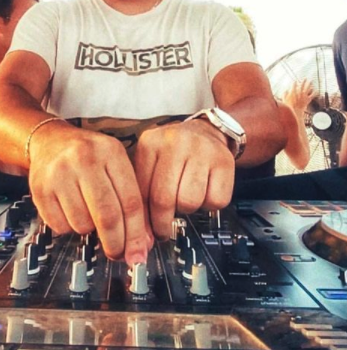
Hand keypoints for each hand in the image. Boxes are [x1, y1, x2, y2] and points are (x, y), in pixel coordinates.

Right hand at [28, 123, 148, 264]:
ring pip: (83, 224)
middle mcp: (84, 158)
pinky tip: (71, 210)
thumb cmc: (89, 155)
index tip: (139, 253)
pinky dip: (69, 227)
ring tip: (89, 214)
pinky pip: (61, 226)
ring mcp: (59, 173)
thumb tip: (141, 244)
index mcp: (110, 151)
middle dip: (116, 243)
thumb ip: (131, 200)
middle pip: (107, 216)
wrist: (50, 140)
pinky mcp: (40, 188)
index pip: (130, 201)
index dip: (136, 234)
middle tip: (118, 253)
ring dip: (90, 230)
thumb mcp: (115, 164)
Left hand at [134, 119, 234, 239]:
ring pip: (190, 202)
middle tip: (164, 229)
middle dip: (163, 222)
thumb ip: (143, 194)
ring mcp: (202, 150)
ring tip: (185, 197)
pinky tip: (203, 191)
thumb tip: (145, 235)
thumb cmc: (174, 154)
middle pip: (165, 199)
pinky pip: (216, 201)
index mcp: (150, 142)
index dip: (144, 218)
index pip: (142, 191)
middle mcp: (175, 142)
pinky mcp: (224, 161)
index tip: (147, 232)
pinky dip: (209, 204)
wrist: (206, 132)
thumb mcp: (151, 163)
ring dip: (187, 209)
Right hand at [281, 79, 314, 113]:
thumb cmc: (289, 106)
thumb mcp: (284, 99)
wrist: (295, 111)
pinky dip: (314, 92)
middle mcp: (300, 92)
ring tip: (311, 81)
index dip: (294, 83)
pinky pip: (312, 95)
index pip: (294, 85)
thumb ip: (284, 93)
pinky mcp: (308, 99)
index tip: (295, 81)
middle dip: (304, 81)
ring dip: (309, 84)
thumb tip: (286, 90)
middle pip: (302, 85)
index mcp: (293, 91)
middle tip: (305, 78)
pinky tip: (316, 91)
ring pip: (308, 88)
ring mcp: (304, 95)